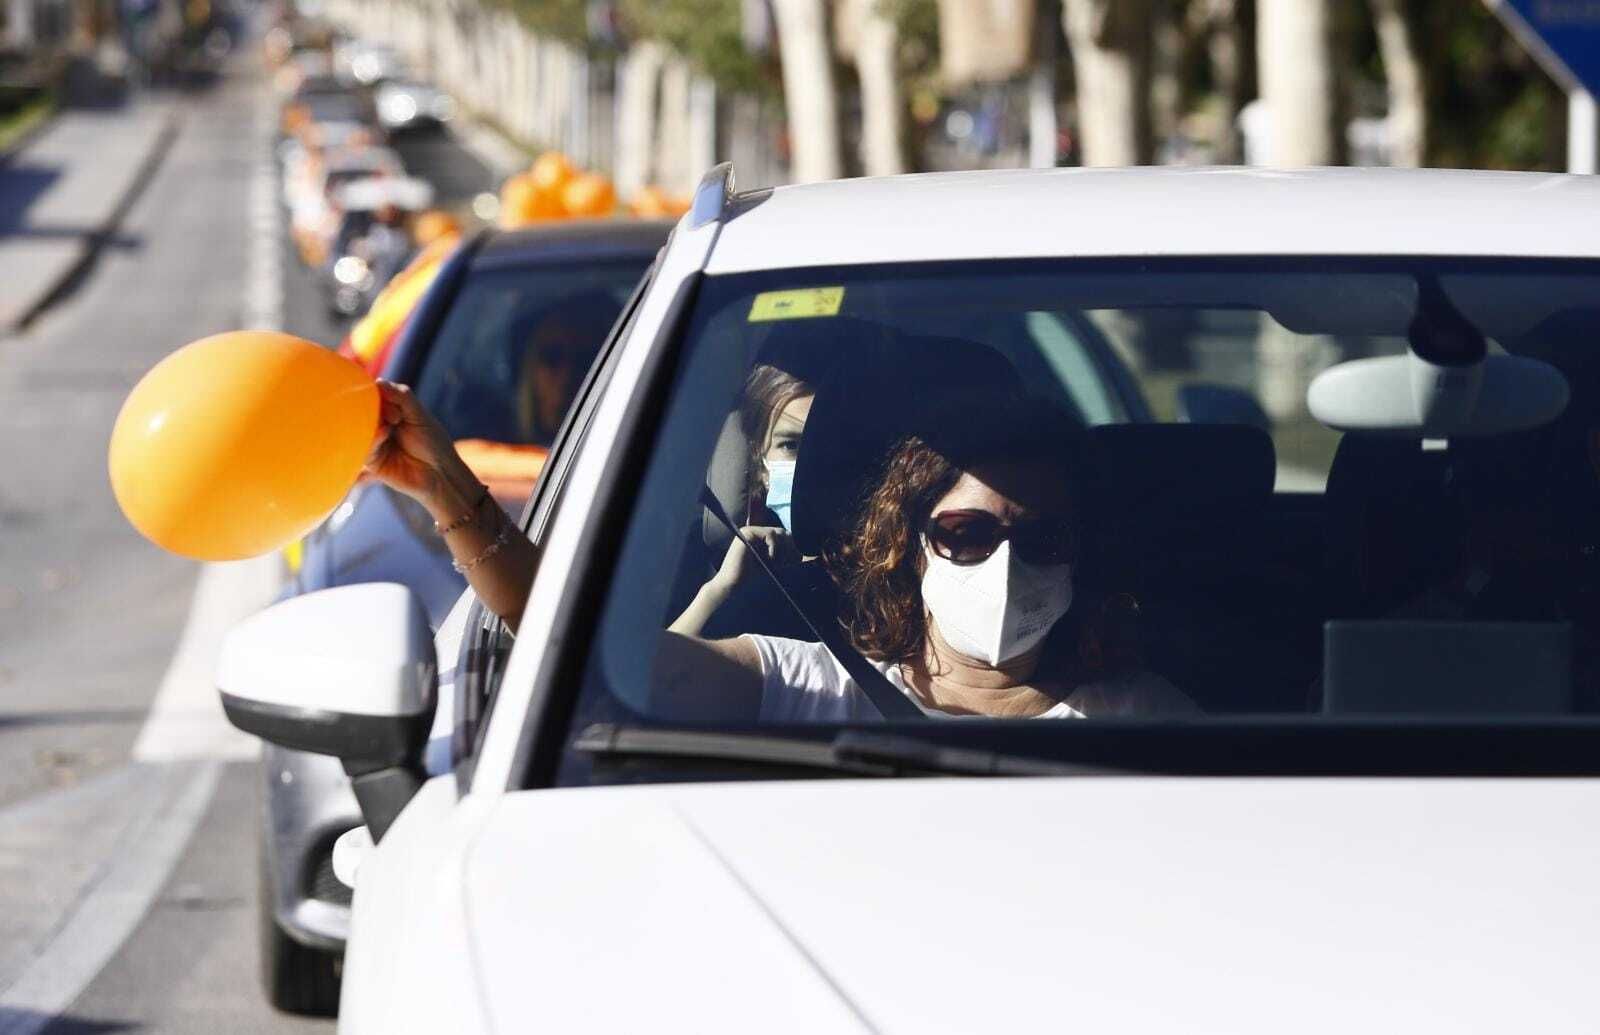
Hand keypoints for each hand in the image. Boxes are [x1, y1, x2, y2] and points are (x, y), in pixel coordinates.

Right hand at [359, 381, 479, 520]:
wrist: (441, 474)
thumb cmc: (433, 443)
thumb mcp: (419, 415)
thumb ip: (402, 397)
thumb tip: (378, 381)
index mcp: (390, 413)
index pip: (374, 396)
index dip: (378, 393)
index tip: (393, 398)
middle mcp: (379, 426)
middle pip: (363, 411)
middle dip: (376, 408)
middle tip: (396, 415)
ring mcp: (374, 443)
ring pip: (360, 429)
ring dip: (373, 422)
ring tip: (392, 424)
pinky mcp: (373, 461)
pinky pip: (364, 448)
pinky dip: (373, 438)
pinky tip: (384, 433)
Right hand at [709, 526, 793, 594]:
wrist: (733, 587)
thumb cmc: (753, 580)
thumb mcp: (776, 566)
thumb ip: (789, 558)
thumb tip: (814, 557)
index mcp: (762, 539)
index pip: (786, 536)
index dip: (794, 548)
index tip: (795, 562)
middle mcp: (757, 532)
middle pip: (785, 532)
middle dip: (790, 548)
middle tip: (787, 563)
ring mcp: (751, 531)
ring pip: (779, 532)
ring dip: (782, 550)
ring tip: (777, 564)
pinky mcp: (747, 532)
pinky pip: (770, 535)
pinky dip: (774, 548)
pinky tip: (769, 560)